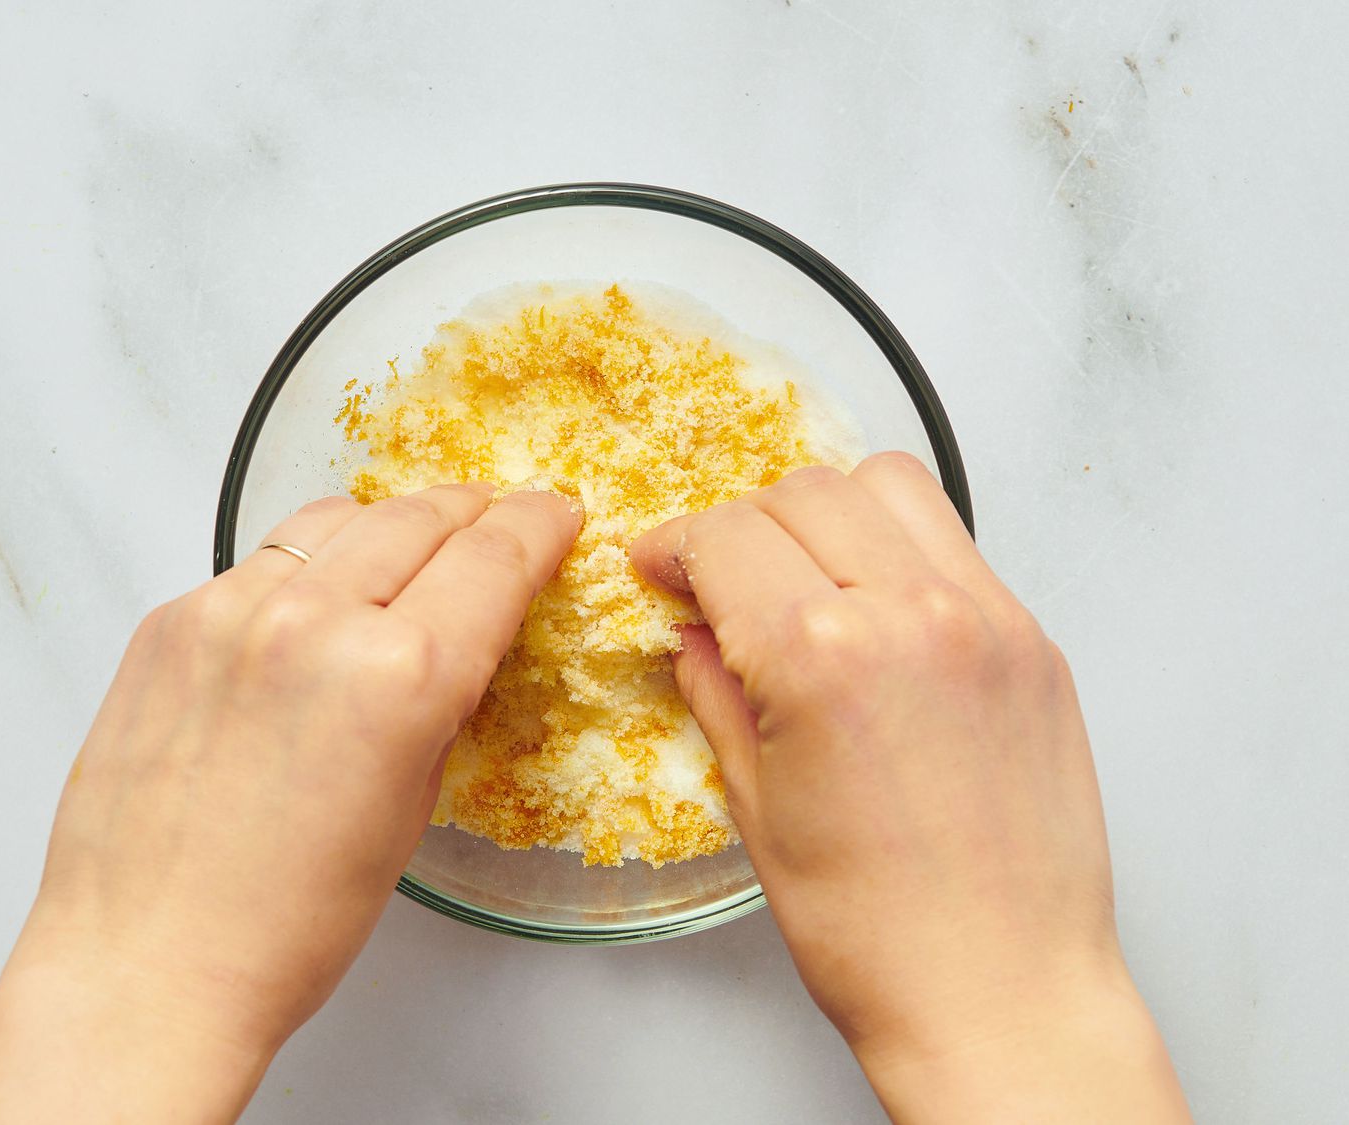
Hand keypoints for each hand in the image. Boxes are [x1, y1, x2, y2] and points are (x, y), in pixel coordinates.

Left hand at [0, 483, 580, 1123]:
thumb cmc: (285, 924)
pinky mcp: (170, 621)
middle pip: (420, 517)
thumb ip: (442, 699)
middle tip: (495, 518)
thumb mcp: (412, 808)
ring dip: (390, 526)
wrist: (146, 966)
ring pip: (336, 519)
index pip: (493, 559)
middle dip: (472, 512)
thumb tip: (458, 637)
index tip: (554, 514)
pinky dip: (307, 568)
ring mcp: (230, 611)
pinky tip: (315, 605)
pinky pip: (261, 562)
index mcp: (399, 677)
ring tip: (409, 549)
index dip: (538, 526)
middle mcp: (313, 621)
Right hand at [630, 455, 1188, 1122]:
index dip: (675, 545)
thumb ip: (716, 692)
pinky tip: (877, 605)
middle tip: (721, 578)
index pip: (726, 538)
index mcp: (821, 658)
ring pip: (890, 485)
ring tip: (805, 573)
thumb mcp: (757, 807)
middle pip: (801, 492)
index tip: (662, 566)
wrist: (1000, 993)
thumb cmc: (879, 933)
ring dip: (828, 513)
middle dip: (742, 525)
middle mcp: (911, 615)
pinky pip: (956, 542)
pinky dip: (901, 548)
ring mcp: (985, 620)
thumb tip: (693, 633)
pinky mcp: (1034, 640)